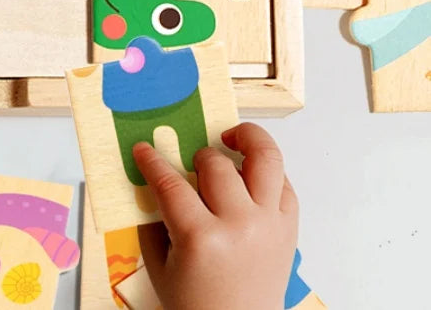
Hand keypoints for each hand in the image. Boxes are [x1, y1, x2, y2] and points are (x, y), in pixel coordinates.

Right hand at [133, 123, 298, 309]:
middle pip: (216, 164)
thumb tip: (152, 178)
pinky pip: (284, 184)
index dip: (152, 161)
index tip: (143, 149)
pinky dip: (267, 173)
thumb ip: (155, 217)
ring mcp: (270, 226)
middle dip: (198, 156)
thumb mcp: (160, 263)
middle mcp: (240, 226)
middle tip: (190, 164)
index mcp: (201, 238)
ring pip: (265, 159)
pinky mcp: (289, 230)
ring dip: (246, 140)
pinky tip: (249, 174)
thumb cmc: (195, 305)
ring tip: (230, 139)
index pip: (170, 182)